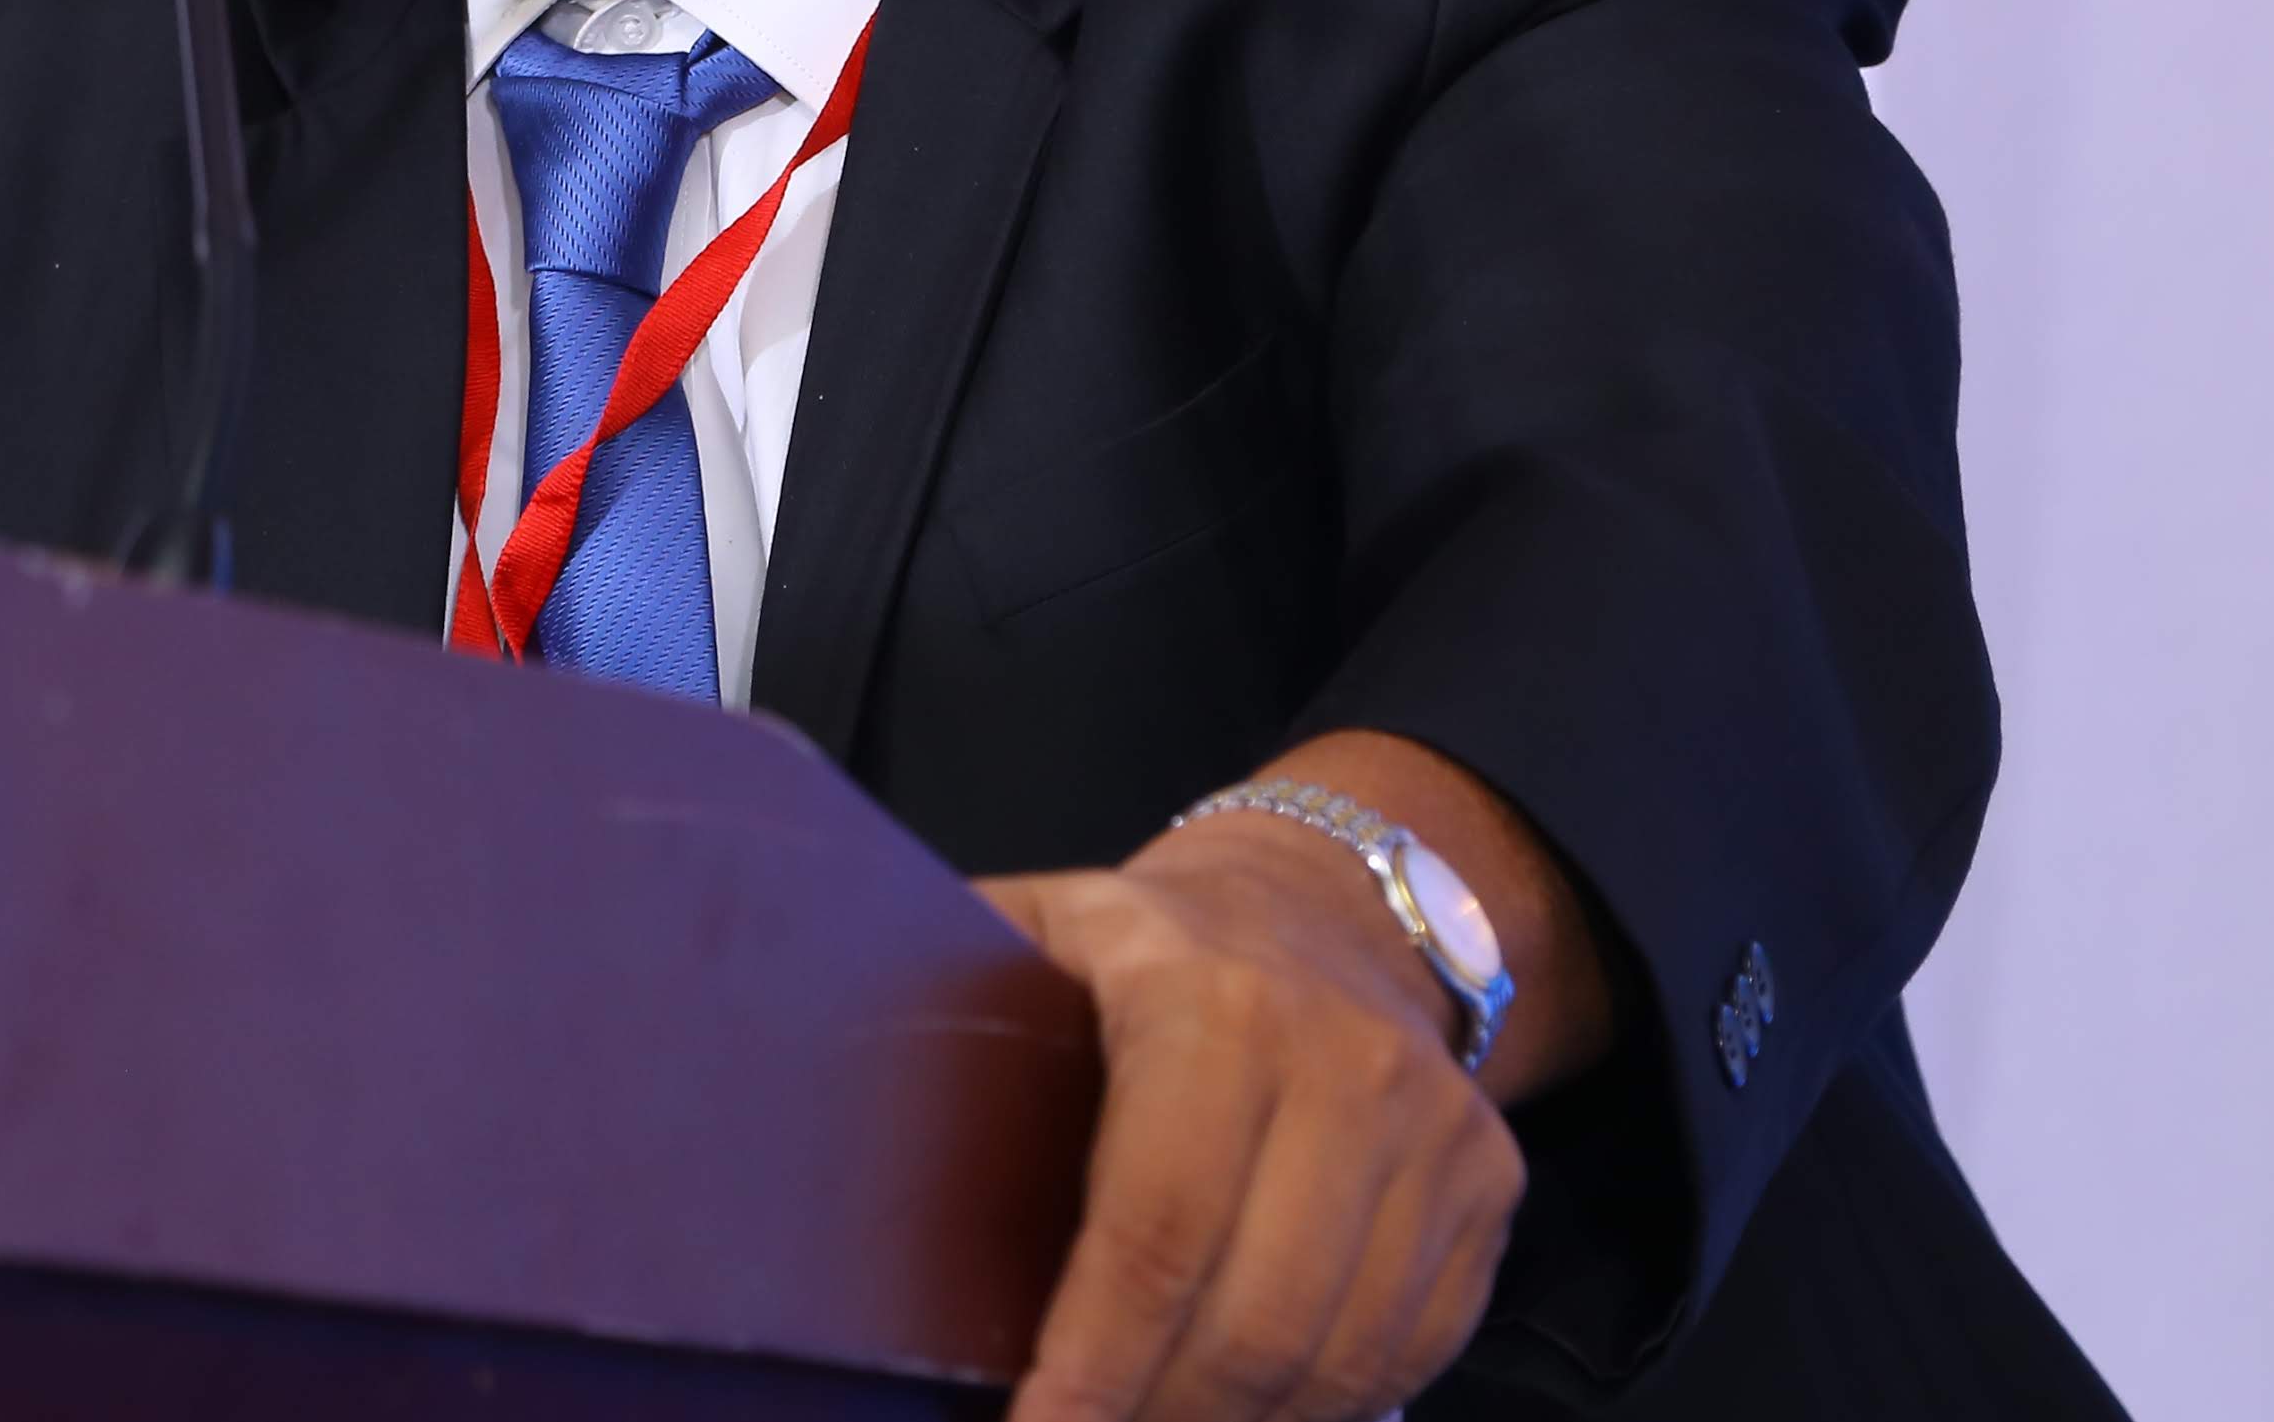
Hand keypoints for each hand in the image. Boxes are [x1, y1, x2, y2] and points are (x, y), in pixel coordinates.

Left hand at [979, 814, 1526, 1421]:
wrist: (1337, 904)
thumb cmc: (1152, 946)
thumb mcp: (1042, 931)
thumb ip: (939, 997)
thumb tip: (786, 1070)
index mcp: (1209, 1002)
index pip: (1156, 1229)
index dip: (1091, 1364)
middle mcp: (1343, 1065)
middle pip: (1254, 1322)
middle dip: (1157, 1421)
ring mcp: (1435, 1135)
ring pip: (1338, 1359)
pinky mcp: (1487, 1191)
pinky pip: (1407, 1351)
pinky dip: (1324, 1411)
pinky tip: (1244, 1413)